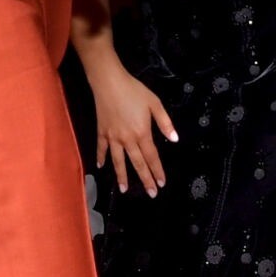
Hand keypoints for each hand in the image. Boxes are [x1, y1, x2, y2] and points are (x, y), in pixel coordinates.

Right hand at [92, 67, 177, 195]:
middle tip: (150, 194)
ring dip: (122, 176)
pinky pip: (101, 148)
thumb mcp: (155, 103)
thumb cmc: (134, 91)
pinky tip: (100, 167)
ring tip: (124, 189)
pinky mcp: (102, 132)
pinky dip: (101, 158)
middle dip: (145, 179)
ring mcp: (112, 137)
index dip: (157, 171)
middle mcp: (127, 139)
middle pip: (137, 163)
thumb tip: (174, 139)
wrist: (109, 82)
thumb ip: (165, 123)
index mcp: (142, 133)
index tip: (161, 183)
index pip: (152, 157)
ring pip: (118, 161)